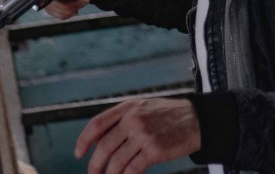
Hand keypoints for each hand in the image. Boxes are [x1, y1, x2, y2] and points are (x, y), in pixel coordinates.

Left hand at [75, 98, 200, 173]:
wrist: (196, 120)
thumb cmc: (168, 115)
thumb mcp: (143, 107)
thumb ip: (123, 119)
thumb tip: (99, 140)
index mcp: (128, 107)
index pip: (97, 124)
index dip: (84, 140)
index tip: (78, 153)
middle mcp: (133, 120)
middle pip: (104, 146)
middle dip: (94, 164)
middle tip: (93, 173)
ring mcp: (144, 135)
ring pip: (116, 161)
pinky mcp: (154, 151)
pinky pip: (132, 169)